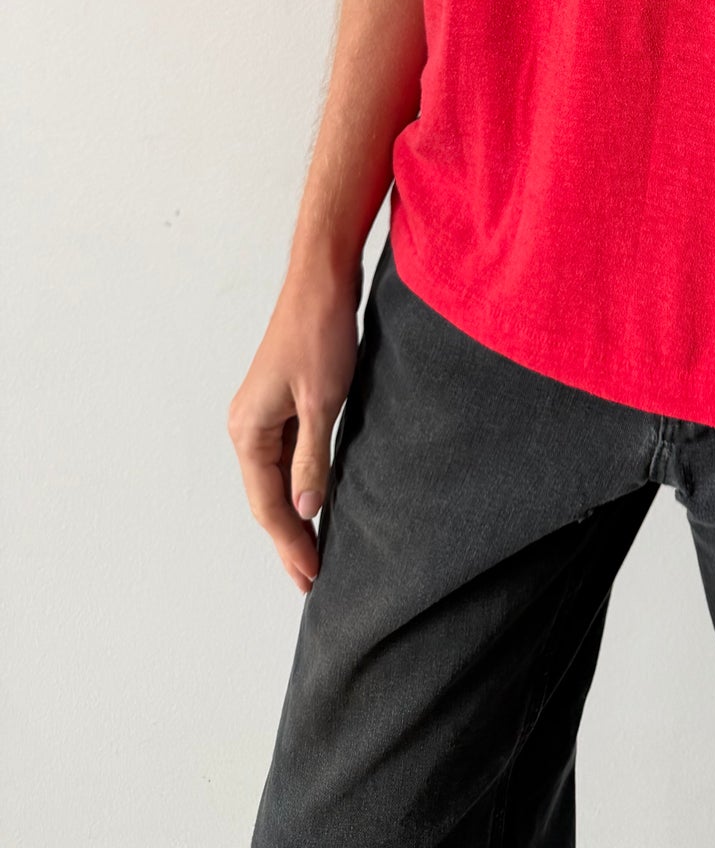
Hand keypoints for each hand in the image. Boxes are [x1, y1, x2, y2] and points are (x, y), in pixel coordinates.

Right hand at [228, 258, 359, 591]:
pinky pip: (288, 455)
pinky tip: (318, 499)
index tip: (310, 576)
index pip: (268, 504)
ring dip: (295, 513)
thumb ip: (312, 459)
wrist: (322, 281)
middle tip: (311, 578)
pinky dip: (302, 482)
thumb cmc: (320, 333)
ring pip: (276, 478)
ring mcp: (263, 412)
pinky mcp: (283, 401)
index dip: (289, 542)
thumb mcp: (322, 400)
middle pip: (267, 497)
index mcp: (247, 429)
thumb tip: (305, 510)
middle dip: (288, 537)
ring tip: (314, 550)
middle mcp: (247, 425)